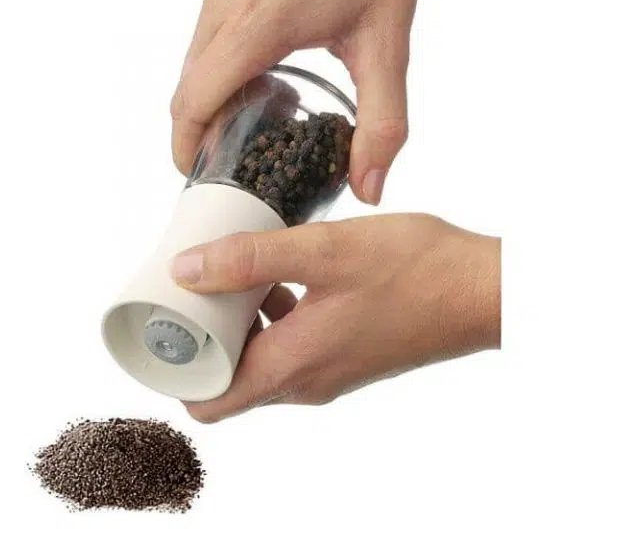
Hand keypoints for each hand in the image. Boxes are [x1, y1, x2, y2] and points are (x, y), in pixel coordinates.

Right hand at [170, 0, 436, 204]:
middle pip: (192, 78)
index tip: (192, 170)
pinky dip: (225, 37)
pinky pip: (208, 10)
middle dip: (206, 117)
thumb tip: (370, 192)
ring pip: (198, 44)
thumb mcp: (388, 48)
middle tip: (238, 141)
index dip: (185, 143)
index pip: (194, 99)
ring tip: (266, 89)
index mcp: (259, 22)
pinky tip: (267, 38)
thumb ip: (382, 125)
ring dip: (218, 76)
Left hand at [171, 214, 500, 421]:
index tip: (167, 323)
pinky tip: (278, 271)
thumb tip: (185, 270)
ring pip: (261, 358)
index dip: (178, 369)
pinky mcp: (346, 353)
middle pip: (230, 378)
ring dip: (238, 321)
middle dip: (204, 337)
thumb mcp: (324, 251)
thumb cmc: (414, 269)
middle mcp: (307, 380)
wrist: (484, 288)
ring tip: (228, 272)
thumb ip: (251, 259)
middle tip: (191, 288)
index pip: (210, 401)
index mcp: (294, 365)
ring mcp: (329, 370)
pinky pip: (290, 344)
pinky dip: (271, 315)